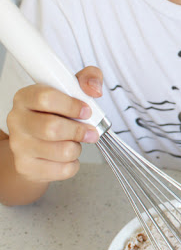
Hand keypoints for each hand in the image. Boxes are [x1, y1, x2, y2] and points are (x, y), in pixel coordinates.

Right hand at [6, 66, 102, 183]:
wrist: (36, 142)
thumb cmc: (56, 112)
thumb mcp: (71, 88)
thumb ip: (88, 79)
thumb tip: (94, 90)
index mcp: (26, 97)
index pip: (46, 98)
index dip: (71, 105)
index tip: (87, 110)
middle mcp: (17, 120)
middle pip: (52, 128)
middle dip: (79, 130)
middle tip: (90, 131)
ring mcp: (19, 145)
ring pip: (61, 151)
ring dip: (77, 147)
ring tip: (75, 142)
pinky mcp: (26, 167)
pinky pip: (62, 169)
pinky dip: (73, 164)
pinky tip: (67, 155)